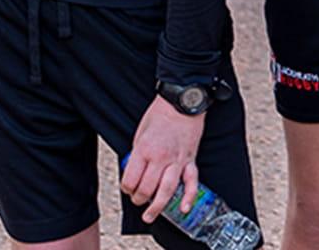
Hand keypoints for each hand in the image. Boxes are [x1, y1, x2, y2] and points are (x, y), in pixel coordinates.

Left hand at [121, 96, 204, 223]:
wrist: (183, 102)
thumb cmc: (160, 114)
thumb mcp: (139, 133)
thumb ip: (137, 154)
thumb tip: (134, 171)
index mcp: (144, 150)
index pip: (130, 180)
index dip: (126, 188)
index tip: (127, 188)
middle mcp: (160, 158)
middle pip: (146, 189)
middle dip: (139, 198)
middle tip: (138, 200)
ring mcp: (177, 160)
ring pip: (166, 190)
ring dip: (157, 207)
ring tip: (150, 216)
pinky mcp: (190, 160)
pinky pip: (192, 182)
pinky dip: (189, 197)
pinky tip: (184, 208)